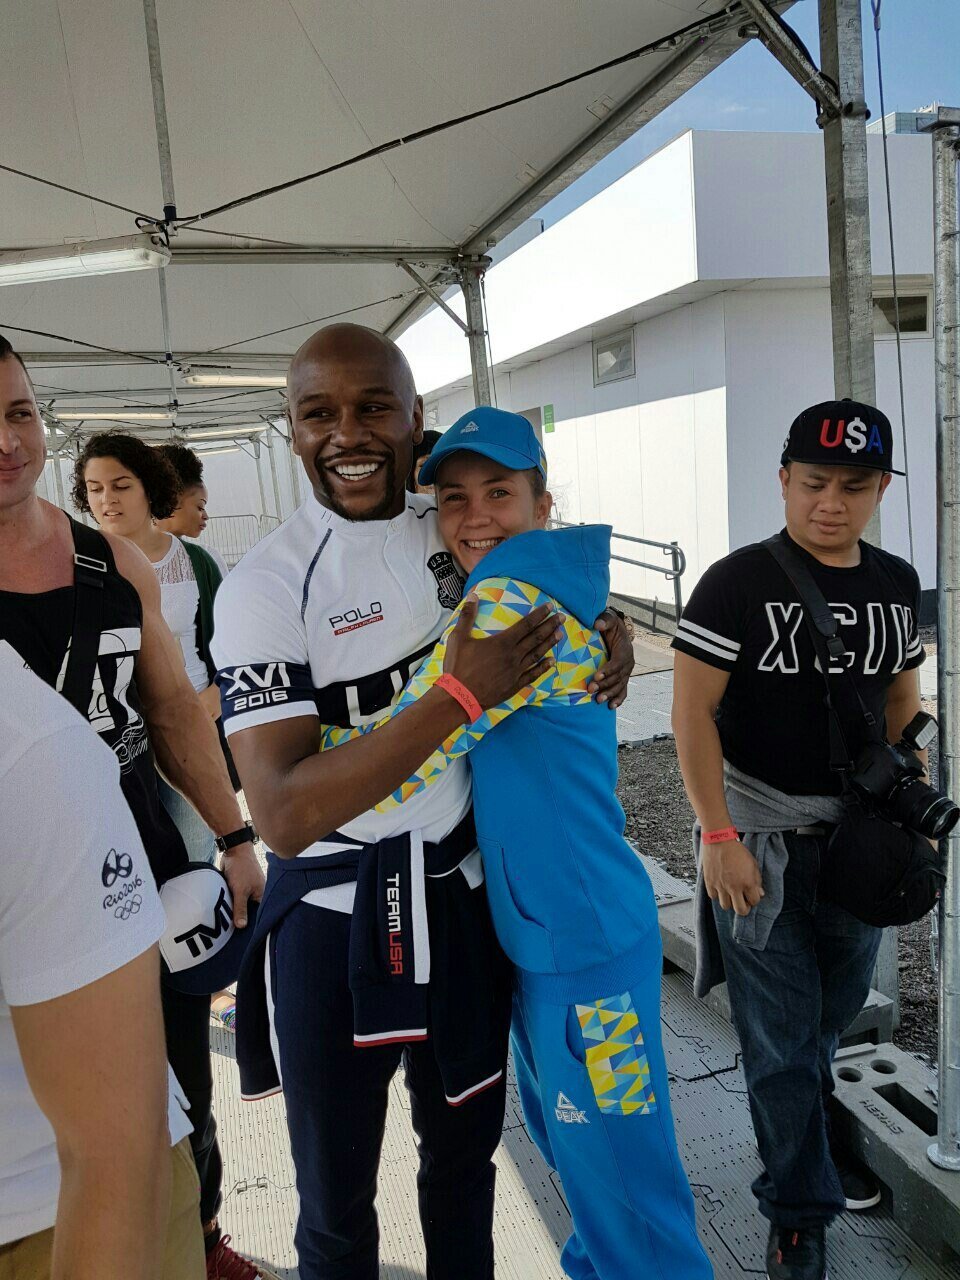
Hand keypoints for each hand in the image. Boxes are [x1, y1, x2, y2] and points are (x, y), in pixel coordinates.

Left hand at [220, 843, 264, 927]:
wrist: (233, 849)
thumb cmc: (242, 867)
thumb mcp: (241, 890)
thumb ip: (241, 908)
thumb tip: (241, 926)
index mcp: (261, 896)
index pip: (258, 915)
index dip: (251, 925)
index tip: (243, 938)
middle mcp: (255, 895)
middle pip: (247, 912)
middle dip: (239, 920)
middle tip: (231, 935)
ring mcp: (245, 892)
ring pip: (238, 907)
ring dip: (231, 912)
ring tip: (224, 928)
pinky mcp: (236, 888)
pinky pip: (232, 900)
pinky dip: (227, 904)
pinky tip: (221, 913)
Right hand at [443, 596, 560, 710]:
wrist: (459, 697)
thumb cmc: (458, 667)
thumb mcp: (458, 638)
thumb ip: (467, 616)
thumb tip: (473, 596)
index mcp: (502, 642)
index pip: (525, 624)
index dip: (539, 614)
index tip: (550, 607)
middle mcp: (513, 655)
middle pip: (536, 637)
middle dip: (550, 626)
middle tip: (562, 617)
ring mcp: (516, 671)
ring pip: (537, 654)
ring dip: (550, 643)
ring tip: (560, 634)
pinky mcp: (514, 685)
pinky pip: (533, 674)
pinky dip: (543, 667)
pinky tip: (551, 662)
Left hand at [589, 610, 633, 708]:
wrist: (616, 631)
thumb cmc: (609, 624)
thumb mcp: (608, 619)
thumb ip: (604, 620)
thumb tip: (597, 624)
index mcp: (625, 649)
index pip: (618, 662)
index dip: (609, 670)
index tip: (596, 675)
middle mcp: (628, 662)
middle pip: (618, 677)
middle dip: (605, 684)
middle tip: (590, 690)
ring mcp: (626, 672)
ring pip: (620, 685)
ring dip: (610, 694)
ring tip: (598, 700)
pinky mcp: (623, 677)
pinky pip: (623, 690)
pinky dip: (619, 699)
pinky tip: (611, 706)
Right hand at [702, 838, 763, 916]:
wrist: (719, 840)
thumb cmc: (737, 850)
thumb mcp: (753, 863)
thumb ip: (757, 880)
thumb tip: (759, 893)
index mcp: (748, 882)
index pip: (754, 901)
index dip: (754, 899)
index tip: (752, 895)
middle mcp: (734, 887)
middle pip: (740, 910)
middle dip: (744, 908)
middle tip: (743, 902)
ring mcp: (721, 886)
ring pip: (726, 906)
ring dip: (730, 902)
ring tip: (731, 894)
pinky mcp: (710, 882)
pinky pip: (713, 897)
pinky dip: (717, 894)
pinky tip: (720, 888)